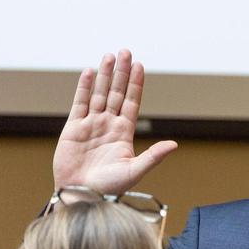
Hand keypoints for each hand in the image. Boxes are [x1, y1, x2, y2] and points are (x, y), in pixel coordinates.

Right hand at [51, 50, 177, 194]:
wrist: (82, 197)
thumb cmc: (109, 188)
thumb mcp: (135, 171)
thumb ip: (154, 156)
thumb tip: (175, 144)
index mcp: (124, 134)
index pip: (131, 102)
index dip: (135, 84)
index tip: (140, 65)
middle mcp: (108, 126)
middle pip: (116, 93)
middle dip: (121, 72)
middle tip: (125, 51)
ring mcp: (90, 125)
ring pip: (99, 94)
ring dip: (104, 75)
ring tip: (110, 56)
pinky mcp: (73, 129)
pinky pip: (80, 103)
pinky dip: (85, 87)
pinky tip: (90, 72)